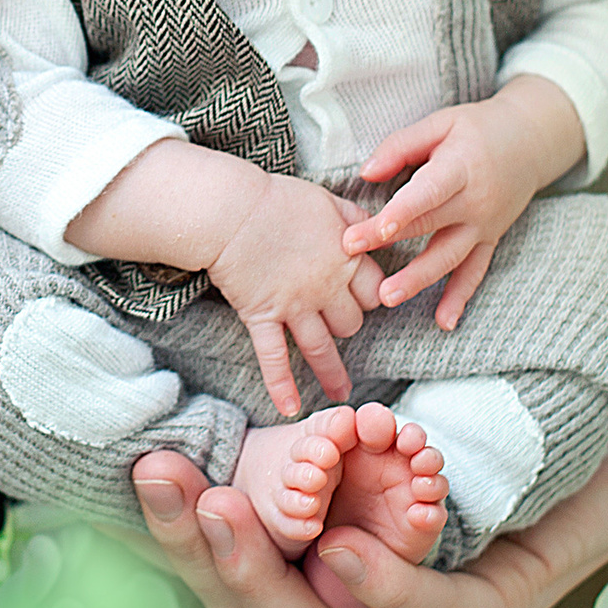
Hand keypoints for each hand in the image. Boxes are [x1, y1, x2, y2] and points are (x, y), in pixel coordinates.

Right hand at [131, 331, 607, 607]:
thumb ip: (322, 414)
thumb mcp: (396, 403)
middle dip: (200, 551)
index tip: (144, 469)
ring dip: (266, 571)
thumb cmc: (516, 402)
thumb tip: (216, 373)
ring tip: (224, 515)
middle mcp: (376, 602)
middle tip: (165, 486)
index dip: (182, 527)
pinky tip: (342, 549)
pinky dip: (378, 584)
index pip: (240, 562)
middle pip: (263, 604)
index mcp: (340, 555)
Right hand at [205, 169, 382, 417]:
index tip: (364, 299)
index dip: (373, 297)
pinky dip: (281, 385)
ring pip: (322, 348)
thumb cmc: (278, 199)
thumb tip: (375, 229)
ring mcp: (294, 305)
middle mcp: (326, 287)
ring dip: (333, 374)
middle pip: (352, 323)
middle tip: (336, 323)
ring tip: (342, 395)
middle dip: (348, 325)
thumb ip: (354, 219)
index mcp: (346, 258)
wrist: (231, 208)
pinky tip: (289, 408)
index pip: (376, 293)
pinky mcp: (262, 315)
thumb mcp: (327, 200)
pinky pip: (275, 357)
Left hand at [346, 78, 585, 324]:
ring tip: (388, 297)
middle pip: (429, 225)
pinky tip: (445, 322)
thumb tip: (365, 173)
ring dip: (419, 279)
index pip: (427, 193)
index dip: (400, 212)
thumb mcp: (441, 123)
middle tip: (351, 256)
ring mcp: (485, 225)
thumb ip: (402, 145)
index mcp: (461, 167)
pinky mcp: (490, 239)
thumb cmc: (478, 128)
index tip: (373, 228)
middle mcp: (476, 201)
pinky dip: (461, 297)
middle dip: (389, 243)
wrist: (531, 141)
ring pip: (450, 256)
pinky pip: (475, 272)